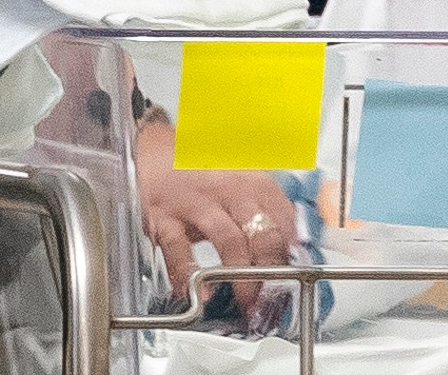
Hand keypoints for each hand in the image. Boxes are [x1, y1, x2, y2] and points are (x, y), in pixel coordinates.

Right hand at [135, 117, 295, 315]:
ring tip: (246, 300)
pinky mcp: (164, 216)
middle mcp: (228, 190)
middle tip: (274, 296)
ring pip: (229, 242)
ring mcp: (196, 203)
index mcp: (253, 182)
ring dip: (241, 277)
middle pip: (264, 234)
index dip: (293, 255)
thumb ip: (269, 209)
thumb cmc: (201, 170)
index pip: (286, 222)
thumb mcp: (242, 180)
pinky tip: (198, 291)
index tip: (293, 276)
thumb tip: (294, 246)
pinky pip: (179, 249)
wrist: (153, 147)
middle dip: (273, 271)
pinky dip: (189, 274)